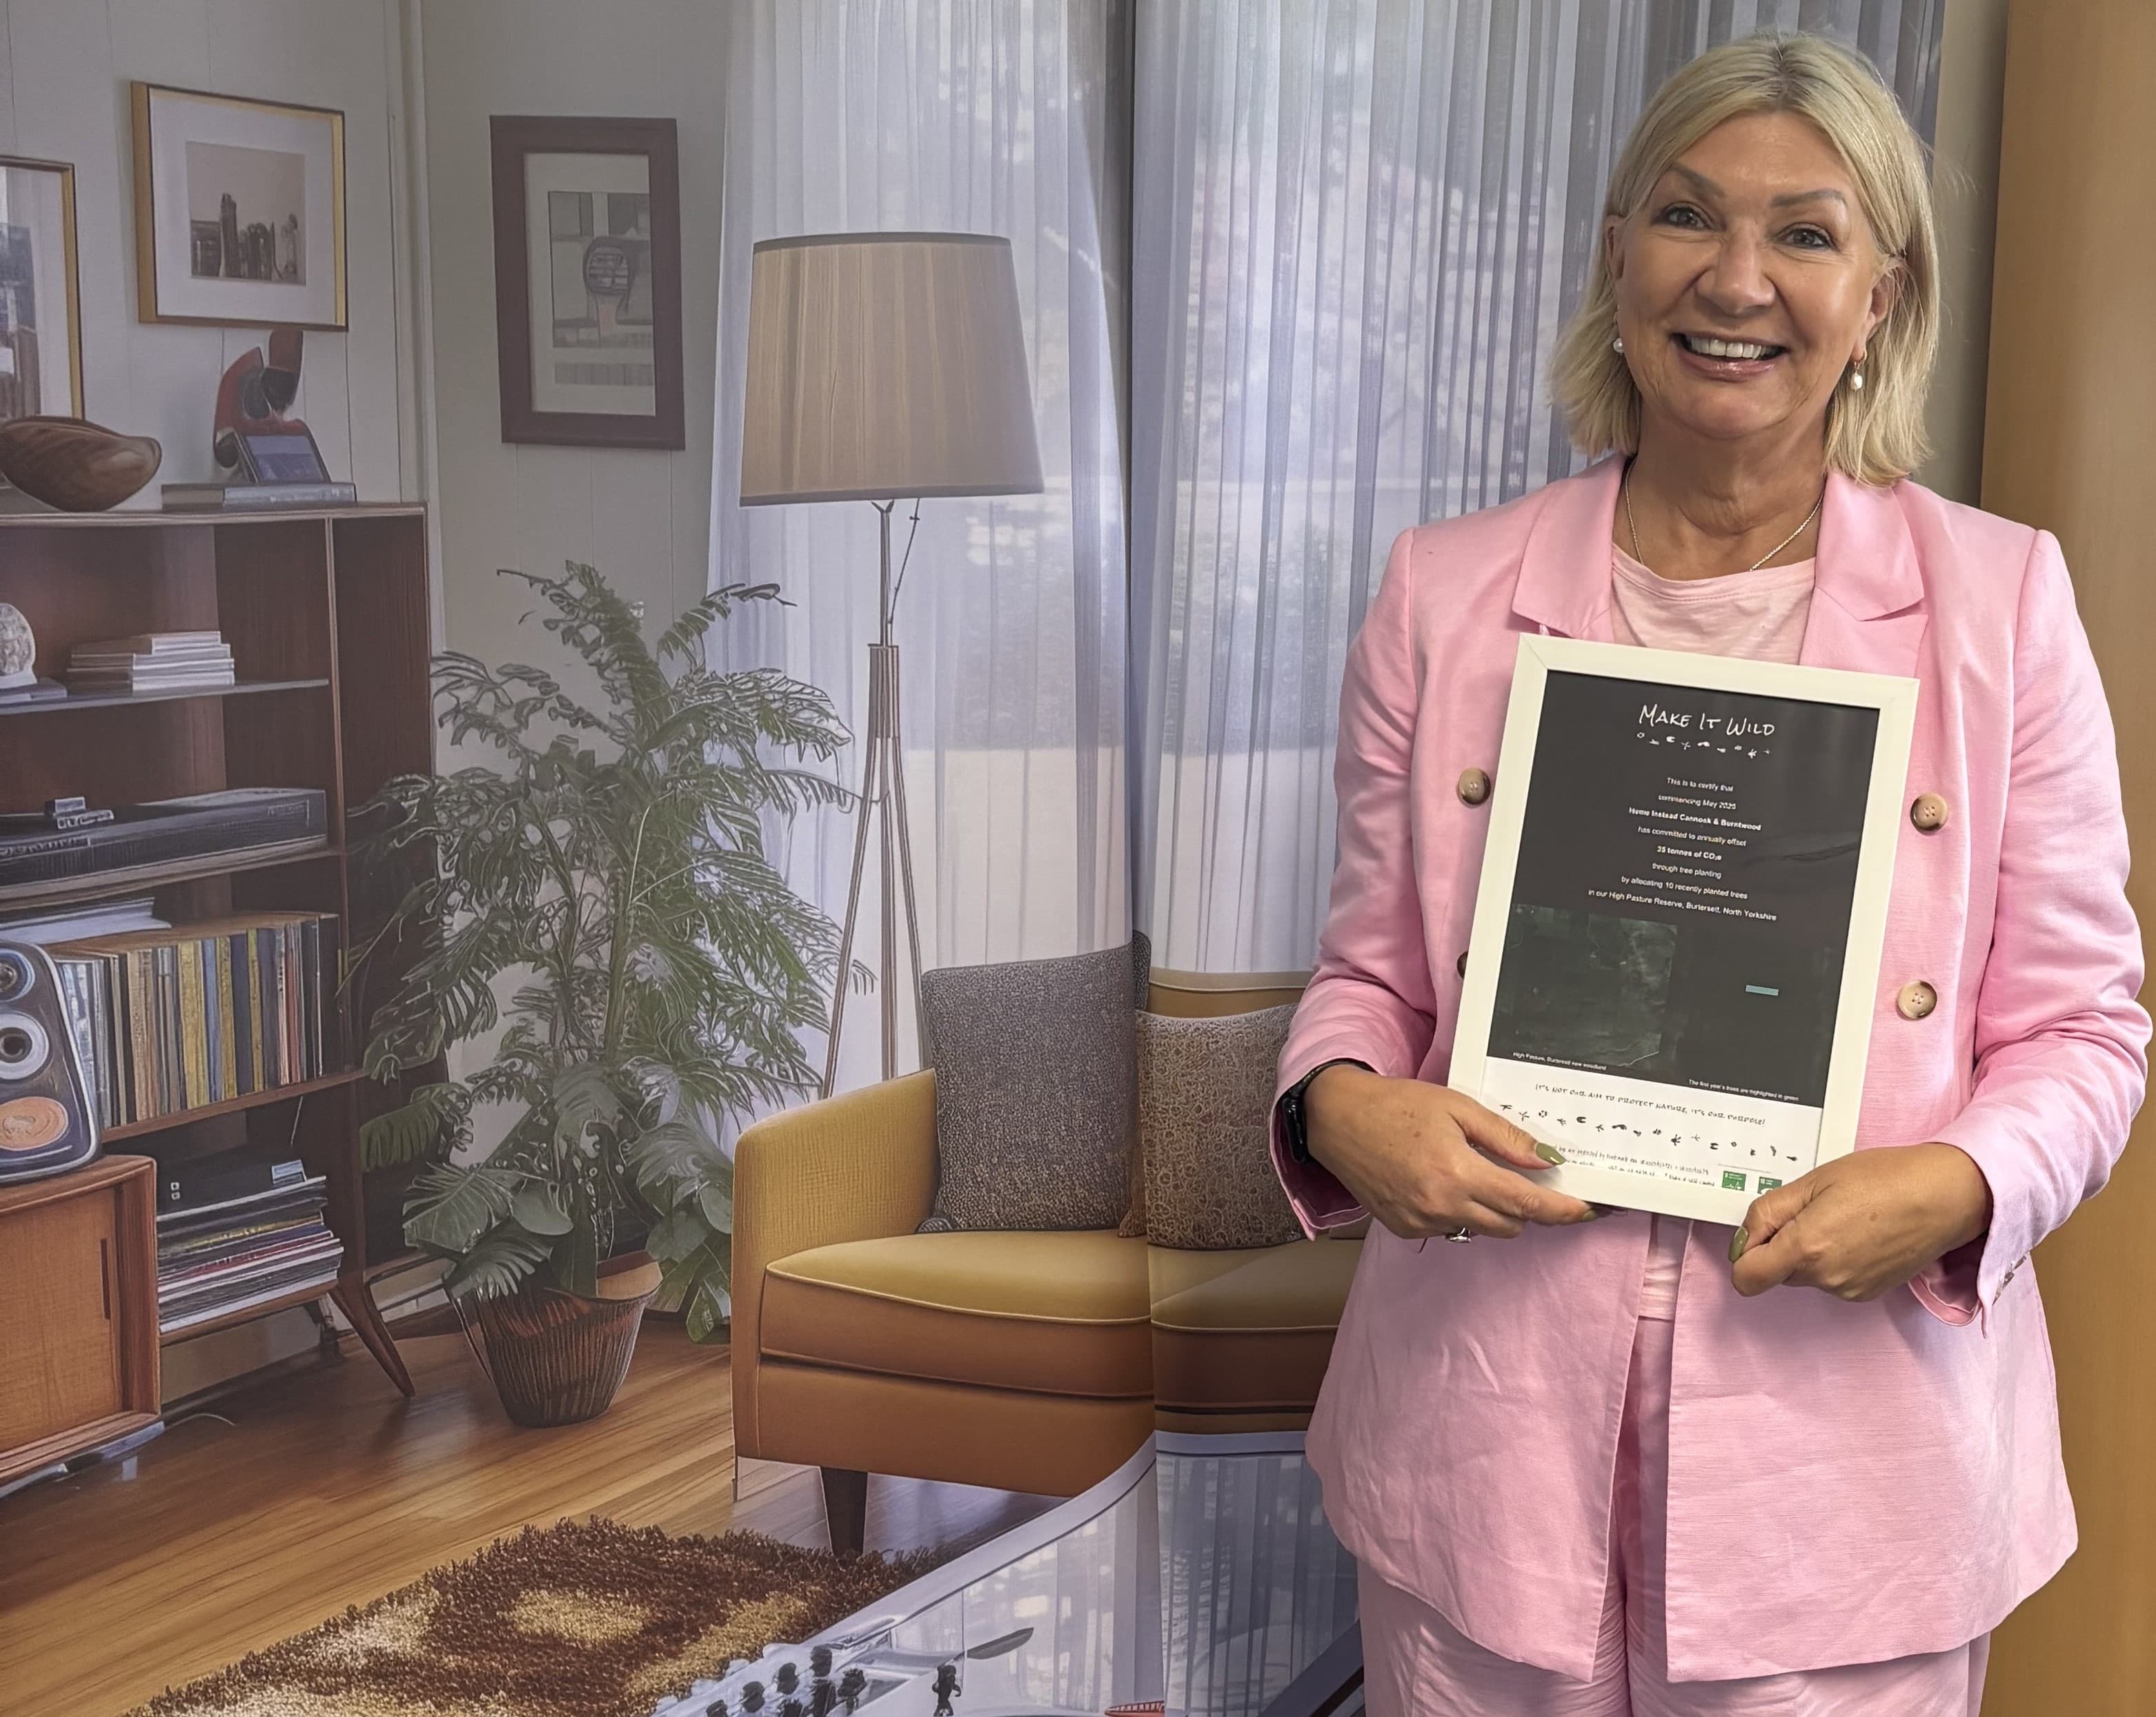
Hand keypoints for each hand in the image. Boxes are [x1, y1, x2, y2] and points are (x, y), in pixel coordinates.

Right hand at [1305, 1065, 1596, 1239]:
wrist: (1336, 1119)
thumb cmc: (1396, 1105)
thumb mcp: (1456, 1107)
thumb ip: (1505, 1136)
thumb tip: (1547, 1159)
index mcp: (1458, 1173)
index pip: (1526, 1203)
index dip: (1563, 1210)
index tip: (1588, 1209)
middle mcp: (1441, 1206)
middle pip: (1510, 1224)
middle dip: (1526, 1206)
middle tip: (1524, 1177)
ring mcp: (1420, 1222)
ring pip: (1480, 1229)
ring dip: (1491, 1209)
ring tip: (1471, 1171)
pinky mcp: (1403, 1228)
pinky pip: (1450, 1228)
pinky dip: (1458, 1211)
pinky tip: (1440, 1181)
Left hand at [1729, 1142, 1993, 1300]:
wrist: (1944, 1197)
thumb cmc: (1885, 1179)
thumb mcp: (1814, 1181)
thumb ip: (1769, 1212)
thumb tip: (1743, 1238)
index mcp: (1807, 1248)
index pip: (1746, 1278)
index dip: (1744, 1253)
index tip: (1758, 1232)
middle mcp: (1826, 1277)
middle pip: (1776, 1272)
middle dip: (1781, 1245)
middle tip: (1811, 1209)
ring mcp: (1849, 1289)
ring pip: (1805, 1275)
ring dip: (1809, 1251)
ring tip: (1842, 1217)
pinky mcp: (1868, 1293)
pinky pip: (1832, 1279)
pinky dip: (1834, 1260)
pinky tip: (1858, 1233)